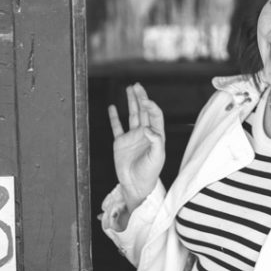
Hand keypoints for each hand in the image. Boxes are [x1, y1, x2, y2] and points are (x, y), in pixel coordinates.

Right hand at [108, 83, 165, 211]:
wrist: (137, 185)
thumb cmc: (150, 173)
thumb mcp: (157, 157)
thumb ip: (156, 141)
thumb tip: (148, 129)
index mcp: (156, 135)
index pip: (155, 115)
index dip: (150, 106)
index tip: (145, 101)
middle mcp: (144, 133)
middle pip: (143, 111)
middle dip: (141, 98)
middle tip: (137, 86)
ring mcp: (132, 137)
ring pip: (132, 115)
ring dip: (131, 102)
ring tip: (129, 89)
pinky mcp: (120, 143)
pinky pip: (116, 127)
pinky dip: (114, 117)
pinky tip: (112, 107)